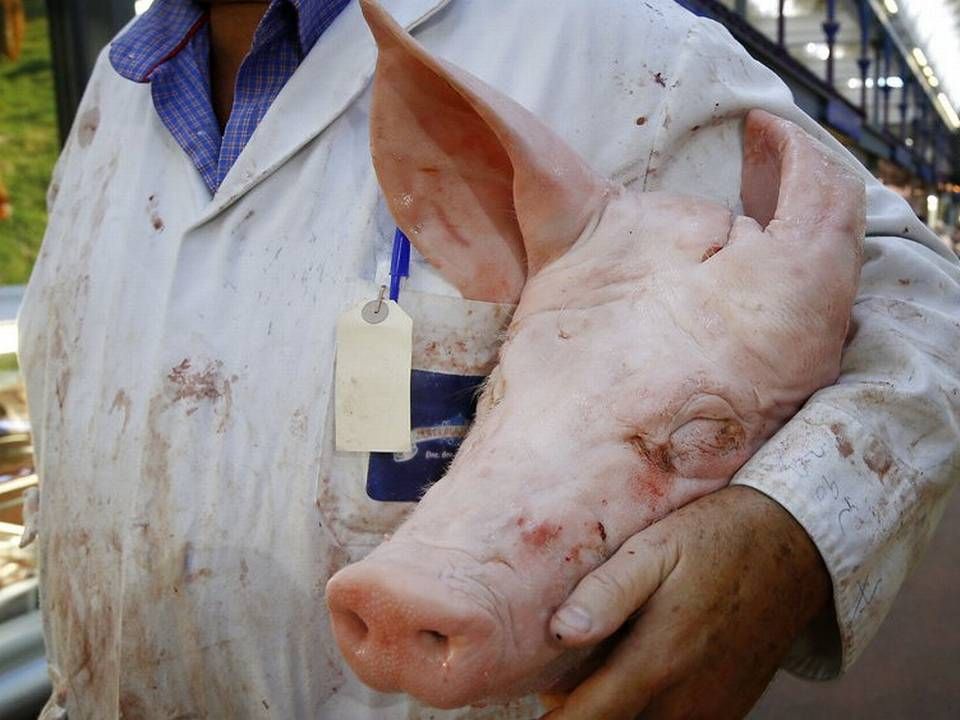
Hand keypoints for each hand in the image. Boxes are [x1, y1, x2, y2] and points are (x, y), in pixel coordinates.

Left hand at [541, 486, 832, 719]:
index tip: (535, 701)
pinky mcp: (727, 710)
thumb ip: (606, 593)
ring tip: (598, 670)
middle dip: (580, 712)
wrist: (795, 549)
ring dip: (615, 712)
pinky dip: (647, 711)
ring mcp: (709, 711)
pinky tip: (637, 673)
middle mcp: (684, 701)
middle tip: (558, 679)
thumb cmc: (715, 540)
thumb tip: (560, 632)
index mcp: (656, 662)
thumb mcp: (655, 548)